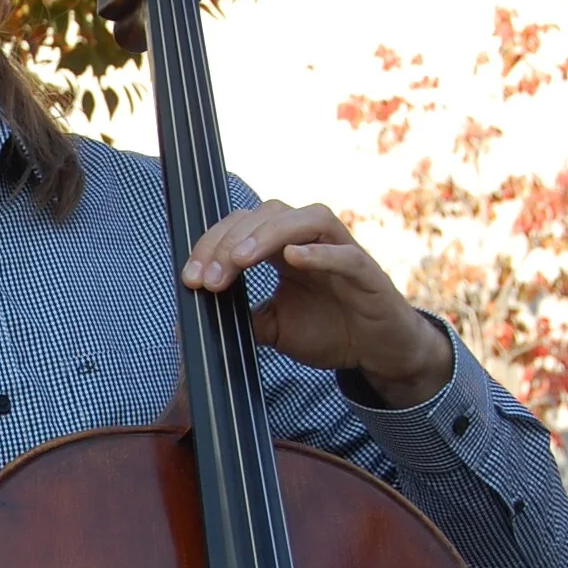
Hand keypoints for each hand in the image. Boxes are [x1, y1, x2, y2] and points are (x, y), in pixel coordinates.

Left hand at [182, 200, 453, 406]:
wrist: (377, 353)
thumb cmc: (330, 331)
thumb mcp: (274, 328)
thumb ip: (242, 317)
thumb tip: (193, 319)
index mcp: (286, 248)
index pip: (244, 228)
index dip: (213, 246)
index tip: (190, 278)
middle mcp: (312, 241)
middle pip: (268, 215)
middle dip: (231, 242)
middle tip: (208, 277)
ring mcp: (342, 251)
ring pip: (307, 219)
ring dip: (268, 235)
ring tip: (239, 260)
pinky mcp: (368, 273)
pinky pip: (346, 254)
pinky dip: (321, 253)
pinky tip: (293, 258)